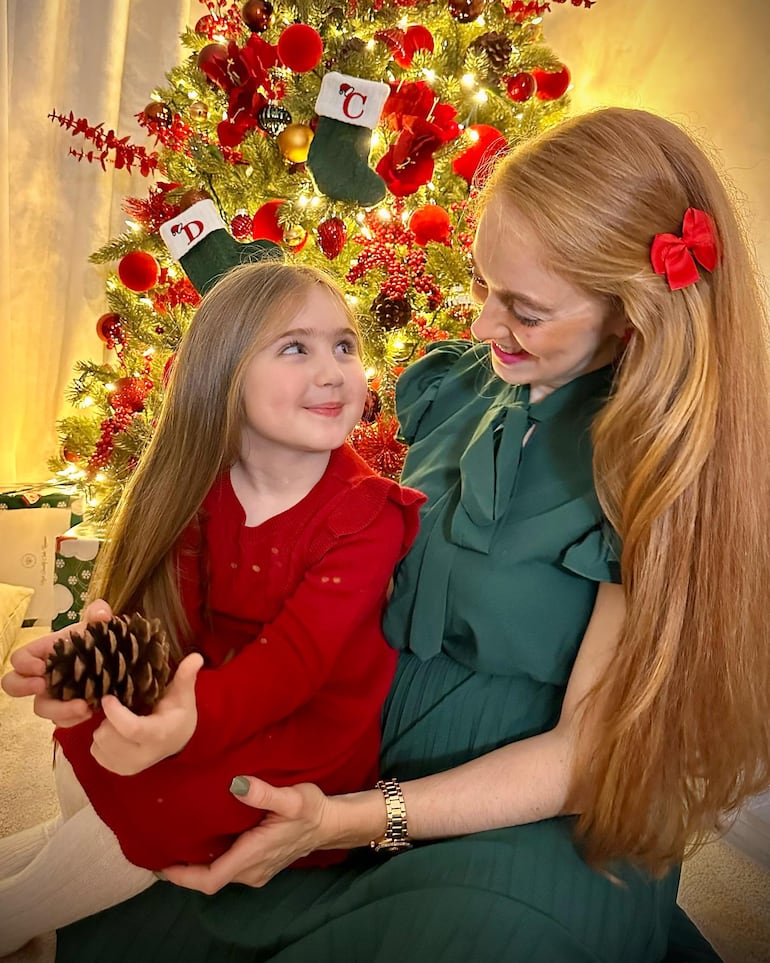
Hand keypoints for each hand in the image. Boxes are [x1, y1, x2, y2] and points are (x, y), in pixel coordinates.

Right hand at [0, 599, 112, 726]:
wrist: (120, 661)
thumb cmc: (101, 640)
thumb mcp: (101, 624)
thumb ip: (100, 613)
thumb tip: (100, 613)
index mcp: (46, 652)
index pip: (20, 658)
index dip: (24, 663)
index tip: (41, 667)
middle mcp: (44, 674)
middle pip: (14, 685)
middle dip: (22, 687)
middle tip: (42, 686)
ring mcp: (55, 694)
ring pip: (41, 708)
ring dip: (58, 710)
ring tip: (83, 707)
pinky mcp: (69, 710)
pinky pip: (62, 720)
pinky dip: (73, 719)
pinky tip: (91, 712)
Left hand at [90, 652, 202, 774]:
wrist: (179, 741)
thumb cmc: (179, 713)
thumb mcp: (183, 694)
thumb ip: (186, 676)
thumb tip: (196, 656)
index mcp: (159, 734)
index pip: (131, 728)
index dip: (114, 713)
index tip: (108, 697)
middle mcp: (144, 755)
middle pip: (108, 737)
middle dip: (108, 718)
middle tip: (118, 707)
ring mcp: (130, 766)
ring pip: (99, 745)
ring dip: (104, 729)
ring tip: (118, 720)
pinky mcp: (120, 771)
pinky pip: (96, 754)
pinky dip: (101, 742)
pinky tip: (115, 733)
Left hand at [161, 778, 330, 893]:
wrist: (331, 824)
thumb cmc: (312, 810)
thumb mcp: (292, 798)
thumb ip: (264, 794)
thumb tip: (237, 784)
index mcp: (254, 855)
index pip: (211, 879)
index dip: (183, 876)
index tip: (161, 865)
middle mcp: (252, 871)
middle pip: (210, 879)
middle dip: (184, 870)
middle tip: (160, 847)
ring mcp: (256, 871)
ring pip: (218, 875)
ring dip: (197, 866)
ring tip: (175, 843)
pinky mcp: (259, 866)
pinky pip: (228, 869)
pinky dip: (211, 861)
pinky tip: (202, 843)